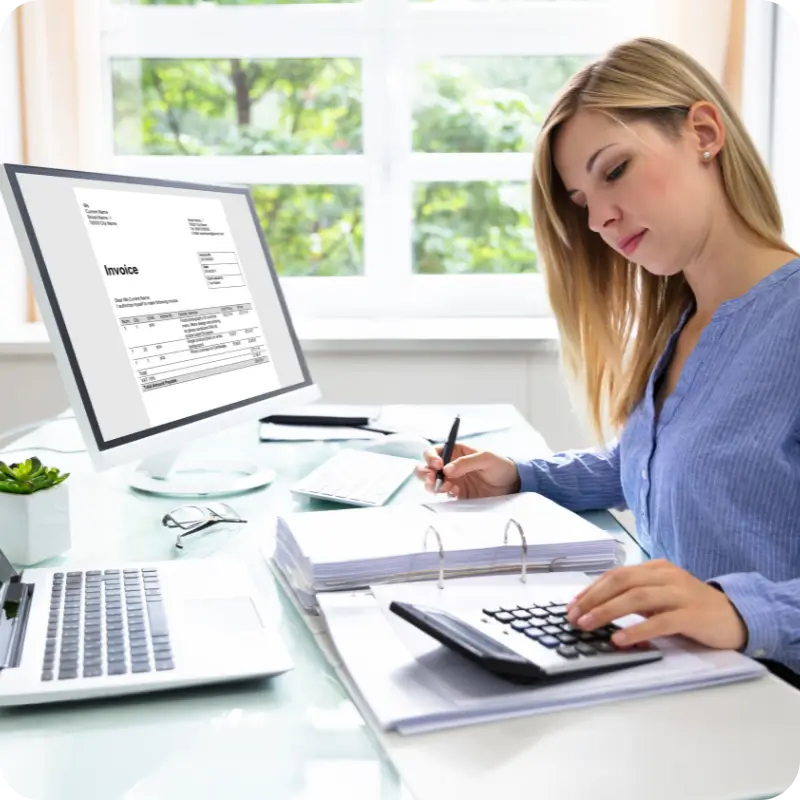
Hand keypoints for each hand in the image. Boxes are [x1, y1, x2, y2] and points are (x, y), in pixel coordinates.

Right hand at [413, 442, 520, 499]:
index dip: (430, 457)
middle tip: (432, 479)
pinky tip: (455, 493)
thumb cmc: (500, 465)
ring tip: (444, 487)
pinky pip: (443, 495)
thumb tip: (446, 469)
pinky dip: (445, 494)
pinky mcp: (457, 495)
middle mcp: (449, 466)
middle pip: (427, 468)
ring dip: (432, 485)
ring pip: (431, 482)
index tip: (437, 465)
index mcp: (455, 452)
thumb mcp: (486, 458)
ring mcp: (452, 481)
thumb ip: (466, 462)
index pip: (434, 452)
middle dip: (425, 473)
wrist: (512, 485)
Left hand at [565, 559, 747, 650]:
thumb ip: (635, 599)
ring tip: (588, 625)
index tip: (572, 605)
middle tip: (574, 616)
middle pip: (621, 581)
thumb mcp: (661, 598)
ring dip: (607, 611)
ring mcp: (680, 593)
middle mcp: (666, 576)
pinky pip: (659, 621)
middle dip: (593, 599)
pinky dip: (637, 630)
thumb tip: (598, 610)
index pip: (616, 575)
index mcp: (655, 569)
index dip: (591, 589)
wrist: (736, 616)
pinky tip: (620, 639)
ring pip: (636, 597)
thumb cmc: (692, 608)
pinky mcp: (692, 615)